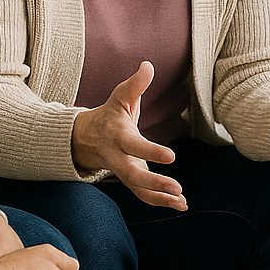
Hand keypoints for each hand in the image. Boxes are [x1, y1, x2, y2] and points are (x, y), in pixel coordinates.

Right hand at [71, 61, 186, 209]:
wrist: (87, 138)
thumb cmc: (110, 114)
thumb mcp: (120, 96)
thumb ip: (136, 84)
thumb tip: (148, 65)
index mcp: (118, 136)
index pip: (135, 146)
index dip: (151, 152)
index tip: (171, 156)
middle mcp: (118, 158)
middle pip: (133, 176)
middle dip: (154, 183)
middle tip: (177, 188)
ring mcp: (123, 172)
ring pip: (138, 190)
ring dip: (160, 198)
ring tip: (182, 201)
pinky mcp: (130, 181)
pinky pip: (143, 195)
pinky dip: (160, 202)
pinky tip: (182, 205)